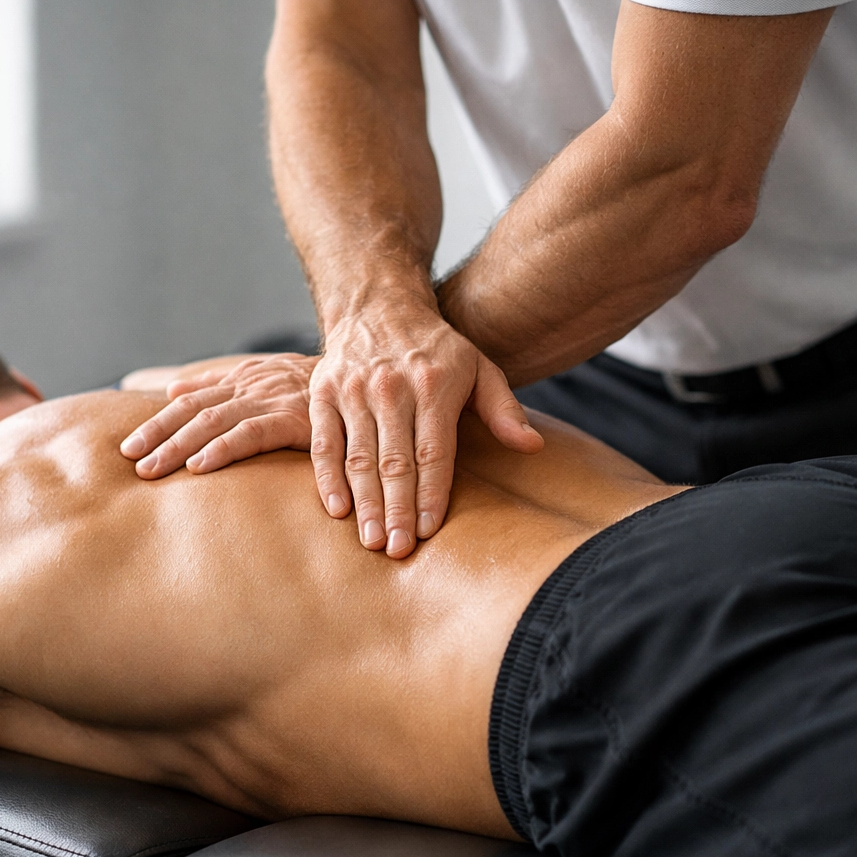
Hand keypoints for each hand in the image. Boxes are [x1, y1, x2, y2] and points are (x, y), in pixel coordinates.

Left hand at [120, 353, 317, 477]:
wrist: (365, 382)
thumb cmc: (316, 390)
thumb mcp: (265, 381)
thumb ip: (220, 385)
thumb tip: (174, 389)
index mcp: (242, 381)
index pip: (190, 400)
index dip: (157, 422)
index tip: (129, 446)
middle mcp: (251, 387)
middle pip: (193, 410)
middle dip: (158, 435)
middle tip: (131, 460)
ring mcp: (271, 401)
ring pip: (213, 421)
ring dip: (178, 446)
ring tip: (152, 469)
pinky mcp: (293, 420)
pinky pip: (251, 433)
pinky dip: (222, 448)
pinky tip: (199, 465)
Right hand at [310, 302, 542, 559]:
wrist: (378, 305)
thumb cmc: (437, 349)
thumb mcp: (480, 367)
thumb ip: (504, 409)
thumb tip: (532, 446)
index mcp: (434, 385)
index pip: (433, 452)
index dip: (430, 494)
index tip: (428, 531)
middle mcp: (391, 388)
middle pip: (395, 461)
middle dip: (396, 510)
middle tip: (398, 550)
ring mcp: (353, 391)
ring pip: (359, 458)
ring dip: (365, 503)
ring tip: (372, 542)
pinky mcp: (324, 393)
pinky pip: (324, 443)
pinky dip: (327, 478)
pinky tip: (338, 510)